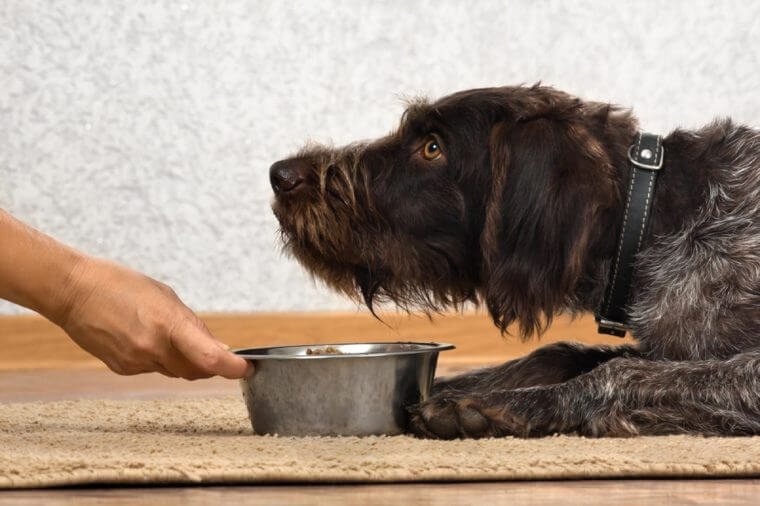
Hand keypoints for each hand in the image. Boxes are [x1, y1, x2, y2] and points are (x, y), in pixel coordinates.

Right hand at [55, 256, 251, 379]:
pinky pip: (154, 369)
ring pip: (175, 371)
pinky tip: (147, 337)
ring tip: (171, 334)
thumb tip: (217, 347)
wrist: (73, 292)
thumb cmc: (120, 284)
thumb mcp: (166, 296)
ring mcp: (136, 362)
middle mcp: (152, 349)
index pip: (211, 358)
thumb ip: (193, 325)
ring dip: (185, 360)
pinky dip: (161, 358)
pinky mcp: (122, 368)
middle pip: (197, 371)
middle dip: (212, 365)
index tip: (246, 368)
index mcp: (168, 325)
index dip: (233, 368)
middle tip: (220, 353)